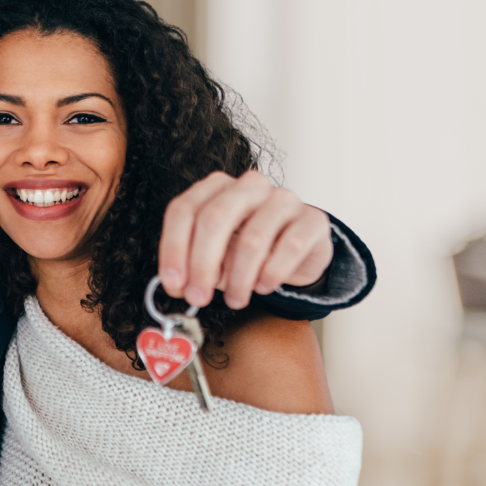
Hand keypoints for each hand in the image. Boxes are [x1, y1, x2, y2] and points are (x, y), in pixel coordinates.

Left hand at [159, 170, 332, 309]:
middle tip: (198, 297)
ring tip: (236, 299)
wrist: (300, 249)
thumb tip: (181, 285)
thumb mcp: (217, 255)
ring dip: (239, 278)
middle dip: (202, 264)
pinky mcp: (312, 219)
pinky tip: (264, 286)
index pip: (184, 210)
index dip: (173, 249)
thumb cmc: (250, 248)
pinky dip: (272, 273)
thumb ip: (197, 265)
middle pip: (214, 218)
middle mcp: (248, 186)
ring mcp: (282, 199)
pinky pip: (290, 247)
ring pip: (252, 238)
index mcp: (217, 187)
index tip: (174, 284)